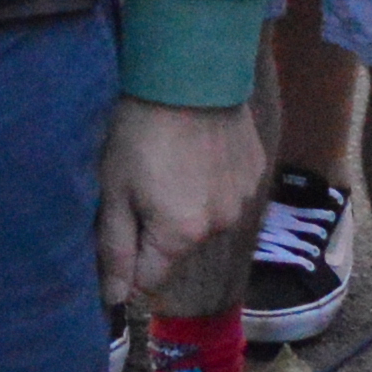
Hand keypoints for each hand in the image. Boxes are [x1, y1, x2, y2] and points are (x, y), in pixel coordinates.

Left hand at [95, 95, 267, 311]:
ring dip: (187, 201)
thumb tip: (114, 301)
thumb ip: (115, 250)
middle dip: (158, 226)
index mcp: (181, 236)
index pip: (150, 280)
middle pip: (179, 248)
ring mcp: (244, 197)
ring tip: (171, 158)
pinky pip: (227, 189)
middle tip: (141, 179)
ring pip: (205, 218)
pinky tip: (196, 146)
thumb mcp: (113, 190)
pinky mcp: (257, 170)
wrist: (188, 71)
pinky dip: (211, 177)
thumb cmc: (139, 129)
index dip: (129, 256)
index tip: (119, 220)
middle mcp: (220, 225)